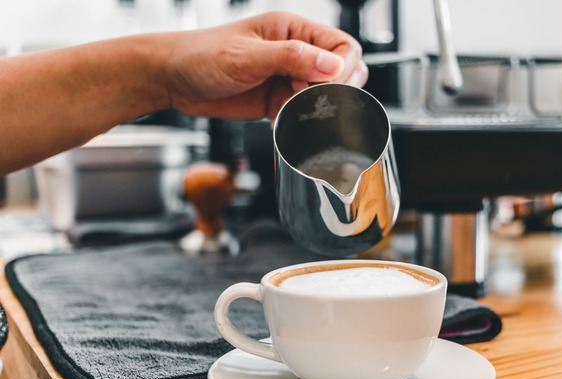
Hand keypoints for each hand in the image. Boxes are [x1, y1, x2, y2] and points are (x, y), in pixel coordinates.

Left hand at [162, 11, 367, 120]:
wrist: (172, 80)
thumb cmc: (201, 56)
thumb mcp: (248, 56)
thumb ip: (292, 58)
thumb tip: (332, 65)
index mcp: (292, 29)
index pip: (342, 46)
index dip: (342, 68)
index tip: (327, 85)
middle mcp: (295, 52)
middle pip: (342, 70)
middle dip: (334, 89)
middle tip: (308, 98)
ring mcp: (288, 77)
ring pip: (325, 94)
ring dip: (316, 106)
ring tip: (291, 108)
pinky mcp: (279, 101)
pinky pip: (304, 112)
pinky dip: (300, 120)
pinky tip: (282, 120)